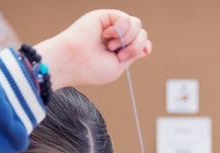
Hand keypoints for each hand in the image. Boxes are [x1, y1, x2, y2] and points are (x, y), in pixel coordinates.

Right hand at [34, 10, 151, 89]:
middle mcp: (115, 36)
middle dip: (134, 46)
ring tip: (111, 46)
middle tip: (118, 55)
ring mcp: (110, 25)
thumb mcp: (119, 67)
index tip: (145, 51)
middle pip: (140, 33)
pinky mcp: (104, 16)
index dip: (144, 44)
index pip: (139, 41)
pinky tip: (106, 35)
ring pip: (136, 24)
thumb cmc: (90, 69)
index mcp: (118, 48)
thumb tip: (145, 47)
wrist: (73, 62)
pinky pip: (125, 18)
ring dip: (127, 39)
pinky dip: (119, 29)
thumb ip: (132, 55)